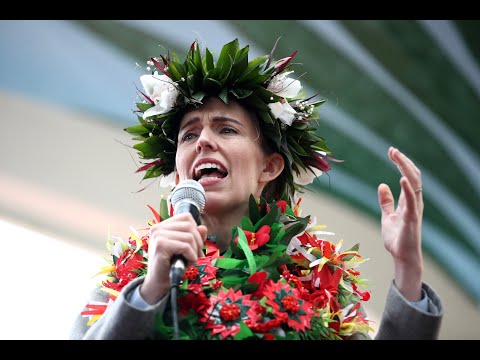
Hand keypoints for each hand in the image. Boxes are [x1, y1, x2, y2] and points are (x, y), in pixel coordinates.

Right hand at [140, 213, 207, 303]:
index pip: (186, 217)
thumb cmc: (172, 264)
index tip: (195, 244)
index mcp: (162, 226)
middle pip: (189, 225)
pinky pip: (185, 246)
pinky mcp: (160, 245)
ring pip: (189, 236)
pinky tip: (187, 263)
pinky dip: (191, 256)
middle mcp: (158, 228)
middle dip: (198, 241)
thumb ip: (195, 236)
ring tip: (190, 260)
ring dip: (195, 251)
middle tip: (196, 255)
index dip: (195, 230)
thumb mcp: (186, 248)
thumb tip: (203, 227)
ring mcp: (158, 235)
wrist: (159, 283)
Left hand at [377, 147, 423, 300]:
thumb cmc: (397, 239)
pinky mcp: (411, 218)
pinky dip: (407, 189)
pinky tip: (402, 178)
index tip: (391, 151)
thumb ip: (386, 202)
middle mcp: (414, 202)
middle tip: (392, 150)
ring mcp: (414, 209)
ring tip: (396, 156)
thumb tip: (382, 185)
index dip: (401, 163)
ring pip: (414, 184)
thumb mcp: (387, 216)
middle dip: (403, 161)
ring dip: (405, 168)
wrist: (402, 257)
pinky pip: (412, 201)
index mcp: (408, 200)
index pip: (408, 176)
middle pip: (413, 176)